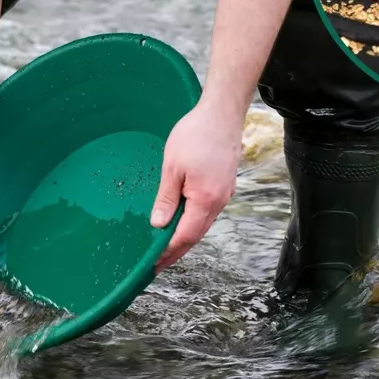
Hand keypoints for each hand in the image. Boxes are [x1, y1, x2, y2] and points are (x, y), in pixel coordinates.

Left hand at [150, 100, 242, 271]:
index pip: (184, 236)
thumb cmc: (196, 135)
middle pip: (196, 235)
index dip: (168, 252)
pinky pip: (208, 211)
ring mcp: (224, 194)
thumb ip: (166, 198)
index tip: (153, 264)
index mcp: (205, 200)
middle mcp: (219, 201)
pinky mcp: (225, 186)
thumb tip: (158, 224)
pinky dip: (194, 222)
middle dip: (176, 251)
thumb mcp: (172, 167)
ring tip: (167, 247)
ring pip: (203, 224)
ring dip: (185, 237)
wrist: (222, 114)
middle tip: (158, 264)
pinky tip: (182, 222)